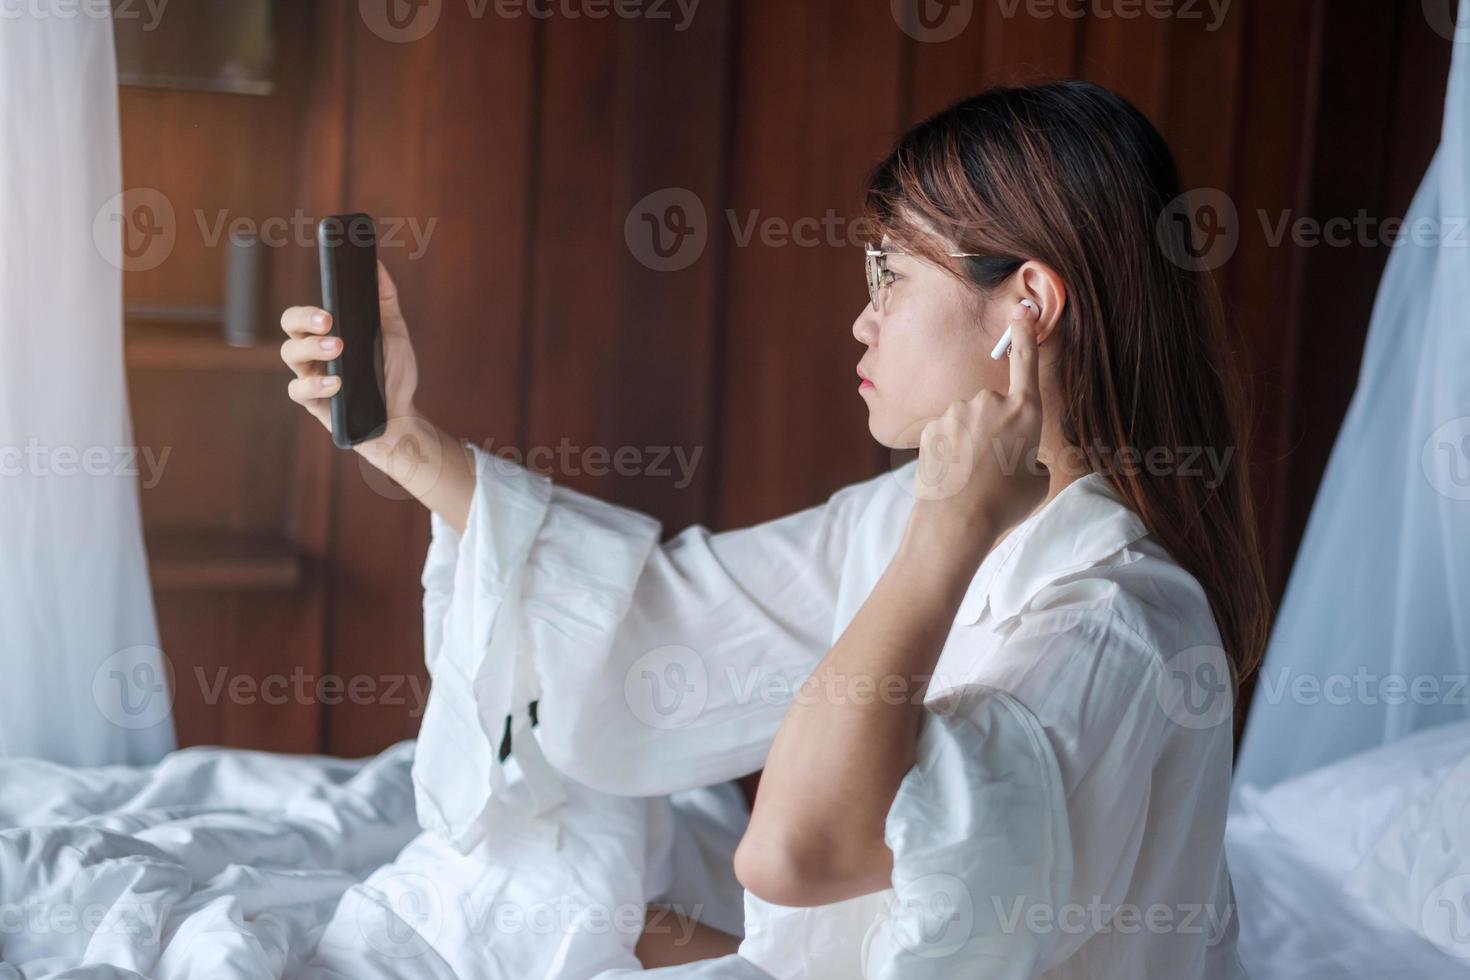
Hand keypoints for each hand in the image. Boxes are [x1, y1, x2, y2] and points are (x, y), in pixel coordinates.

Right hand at [279, 261, 420, 441]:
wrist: (401, 414)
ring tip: (338, 348)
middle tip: (328, 320)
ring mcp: (310, 377)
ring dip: (312, 348)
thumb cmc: (393, 372)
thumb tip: (376, 265)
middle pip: (289, 327)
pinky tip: (335, 383)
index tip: (328, 306)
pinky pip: (299, 390)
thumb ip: (384, 299)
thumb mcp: (393, 332)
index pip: (303, 314)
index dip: (309, 308)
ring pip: (291, 354)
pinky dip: (316, 385)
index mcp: (326, 333)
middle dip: (304, 319)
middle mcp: (312, 352)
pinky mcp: (313, 403)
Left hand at [910, 302, 1048, 545]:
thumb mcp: (1038, 480)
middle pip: (995, 407)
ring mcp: (958, 411)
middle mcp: (990, 401)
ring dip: (970, 442)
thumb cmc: (1005, 504)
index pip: (1026, 362)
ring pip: (968, 421)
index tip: (1023, 310)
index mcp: (1025, 411)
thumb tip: (1020, 454)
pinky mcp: (933, 424)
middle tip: (996, 467)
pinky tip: (952, 474)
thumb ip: (1032, 455)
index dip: (1025, 334)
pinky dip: (949, 450)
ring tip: (973, 476)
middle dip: (995, 431)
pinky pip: (946, 432)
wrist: (957, 521)